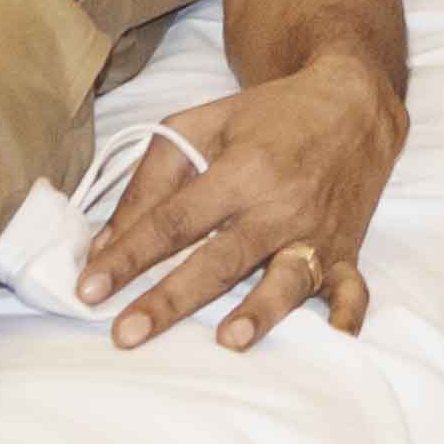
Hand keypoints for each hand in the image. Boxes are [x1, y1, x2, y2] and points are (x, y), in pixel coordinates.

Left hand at [73, 57, 408, 352]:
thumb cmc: (268, 117)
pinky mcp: (346, 251)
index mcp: (242, 170)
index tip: (89, 288)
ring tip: (229, 340)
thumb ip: (151, 182)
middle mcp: (280, 204)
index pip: (174, 221)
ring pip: (287, 280)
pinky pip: (353, 288)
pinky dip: (350, 312)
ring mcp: (316, 232)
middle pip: (220, 259)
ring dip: (260, 311)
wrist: (353, 103)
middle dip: (171, 299)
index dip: (129, 255)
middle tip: (125, 333)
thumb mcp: (202, 126)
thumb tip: (106, 246)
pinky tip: (337, 337)